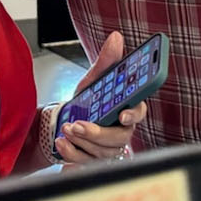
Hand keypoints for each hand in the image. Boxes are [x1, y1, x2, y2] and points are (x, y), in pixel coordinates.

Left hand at [55, 31, 145, 164]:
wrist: (63, 121)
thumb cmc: (87, 102)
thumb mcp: (94, 80)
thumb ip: (107, 62)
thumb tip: (116, 38)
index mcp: (126, 110)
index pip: (139, 113)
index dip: (133, 114)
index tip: (122, 114)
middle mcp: (121, 132)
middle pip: (120, 137)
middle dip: (98, 132)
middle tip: (78, 124)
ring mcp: (108, 149)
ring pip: (103, 151)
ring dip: (82, 141)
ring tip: (67, 128)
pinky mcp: (93, 160)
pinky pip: (86, 162)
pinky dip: (72, 153)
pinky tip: (61, 143)